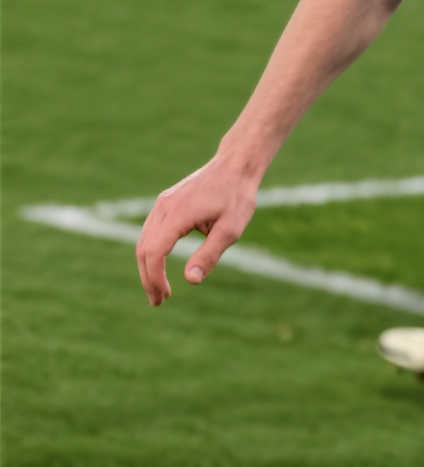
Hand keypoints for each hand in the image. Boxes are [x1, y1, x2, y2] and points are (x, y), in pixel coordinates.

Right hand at [135, 158, 261, 304]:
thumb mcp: (231, 229)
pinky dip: (151, 252)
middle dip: (148, 278)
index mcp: (177, 214)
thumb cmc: (238, 196)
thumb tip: (191, 280)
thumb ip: (210, 254)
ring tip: (159, 289)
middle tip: (158, 301)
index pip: (154, 252)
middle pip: (144, 249)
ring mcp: (162, 204)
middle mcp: (164, 207)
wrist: (236, 165)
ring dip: (147, 266)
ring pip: (144, 241)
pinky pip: (151, 231)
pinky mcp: (166, 202)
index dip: (154, 278)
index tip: (164, 297)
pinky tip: (159, 266)